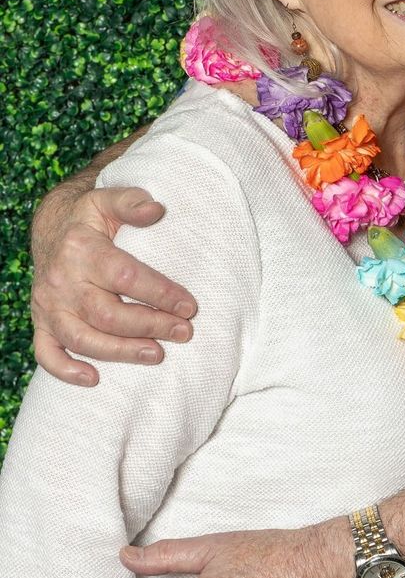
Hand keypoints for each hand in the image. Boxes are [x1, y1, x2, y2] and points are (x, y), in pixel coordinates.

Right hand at [31, 183, 197, 385]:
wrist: (52, 227)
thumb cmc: (90, 216)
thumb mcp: (109, 198)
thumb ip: (133, 202)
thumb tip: (157, 209)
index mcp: (81, 249)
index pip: (125, 276)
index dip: (159, 293)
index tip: (189, 306)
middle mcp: (61, 280)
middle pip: (106, 314)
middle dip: (149, 326)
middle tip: (183, 332)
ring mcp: (48, 306)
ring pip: (81, 338)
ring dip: (120, 352)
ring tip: (157, 355)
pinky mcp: (41, 323)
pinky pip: (47, 353)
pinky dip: (65, 371)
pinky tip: (94, 379)